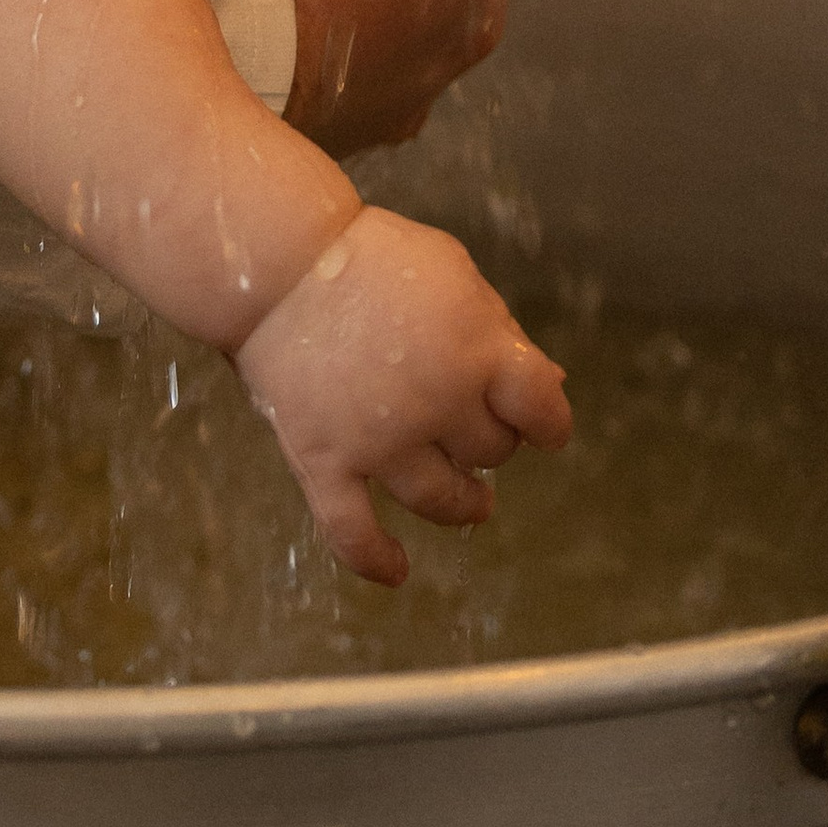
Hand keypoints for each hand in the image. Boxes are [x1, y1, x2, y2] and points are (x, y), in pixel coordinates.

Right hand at [235, 207, 571, 586]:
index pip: (541, 409)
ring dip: (463, 505)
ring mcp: (380, 443)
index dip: (548, 422)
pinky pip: (352, 531)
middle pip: (490, 450)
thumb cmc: (371, 255)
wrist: (280, 264)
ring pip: (440, 499)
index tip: (543, 428)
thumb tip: (548, 383)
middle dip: (492, 441)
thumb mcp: (454, 274)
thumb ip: (499, 329)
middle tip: (479, 431)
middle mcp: (437, 406)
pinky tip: (397, 572)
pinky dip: (375, 559)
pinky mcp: (325, 463)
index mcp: (477, 352)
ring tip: (474, 506)